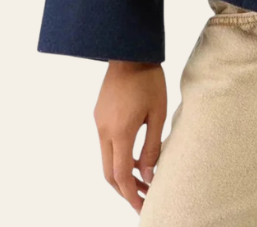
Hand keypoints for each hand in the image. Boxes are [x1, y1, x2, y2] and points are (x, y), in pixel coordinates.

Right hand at [94, 61, 166, 213]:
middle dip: (125, 189)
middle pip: (109, 173)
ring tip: (143, 178)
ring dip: (121, 173)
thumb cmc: (149, 79)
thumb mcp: (158, 113)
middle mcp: (104, 131)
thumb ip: (152, 146)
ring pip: (105, 159)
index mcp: (120, 132)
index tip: (143, 206)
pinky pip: (106, 143)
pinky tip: (134, 155)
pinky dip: (118, 156)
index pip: (121, 175)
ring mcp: (99, 122)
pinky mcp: (99, 114)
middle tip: (143, 198)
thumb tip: (149, 174)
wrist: (129, 51)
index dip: (132, 194)